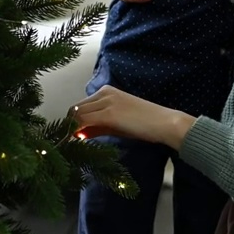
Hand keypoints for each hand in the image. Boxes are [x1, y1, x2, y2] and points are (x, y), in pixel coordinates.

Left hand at [72, 85, 194, 149]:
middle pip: (76, 108)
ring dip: (71, 129)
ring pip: (77, 114)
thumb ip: (98, 125)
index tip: (72, 136)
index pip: (81, 105)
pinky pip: (84, 121)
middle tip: (69, 141)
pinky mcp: (109, 114)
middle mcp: (104, 92)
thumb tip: (79, 133)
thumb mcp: (117, 122)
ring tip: (72, 143)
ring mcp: (106, 102)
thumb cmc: (144, 124)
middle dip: (70, 125)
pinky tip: (76, 141)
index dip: (73, 121)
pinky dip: (76, 131)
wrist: (164, 123)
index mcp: (106, 91)